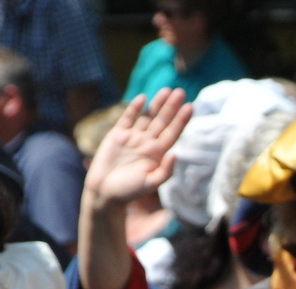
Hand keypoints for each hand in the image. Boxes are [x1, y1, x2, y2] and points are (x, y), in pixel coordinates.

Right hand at [84, 90, 191, 208]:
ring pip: (148, 116)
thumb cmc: (129, 191)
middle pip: (162, 121)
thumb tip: (175, 154)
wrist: (105, 192)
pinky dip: (134, 108)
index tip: (190, 107)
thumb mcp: (151, 183)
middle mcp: (147, 143)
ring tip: (167, 90)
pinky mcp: (117, 135)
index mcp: (158, 154)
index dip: (181, 120)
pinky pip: (128, 118)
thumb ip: (165, 171)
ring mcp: (133, 137)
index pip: (173, 133)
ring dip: (157, 104)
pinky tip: (143, 98)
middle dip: (171, 107)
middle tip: (181, 91)